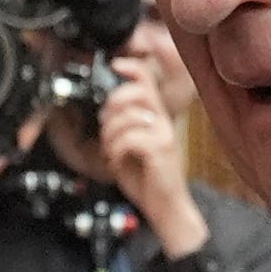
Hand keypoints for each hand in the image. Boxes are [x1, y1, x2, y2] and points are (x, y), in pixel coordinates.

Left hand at [91, 61, 210, 260]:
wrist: (165, 206)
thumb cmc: (148, 179)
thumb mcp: (131, 148)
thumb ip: (122, 128)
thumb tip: (105, 113)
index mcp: (155, 118)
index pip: (148, 81)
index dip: (131, 68)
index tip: (116, 65)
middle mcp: (162, 122)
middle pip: (136, 93)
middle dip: (113, 105)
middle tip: (106, 124)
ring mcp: (163, 134)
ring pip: (128, 117)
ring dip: (110, 135)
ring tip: (111, 150)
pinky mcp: (161, 149)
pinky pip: (129, 138)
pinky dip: (115, 150)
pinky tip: (116, 161)